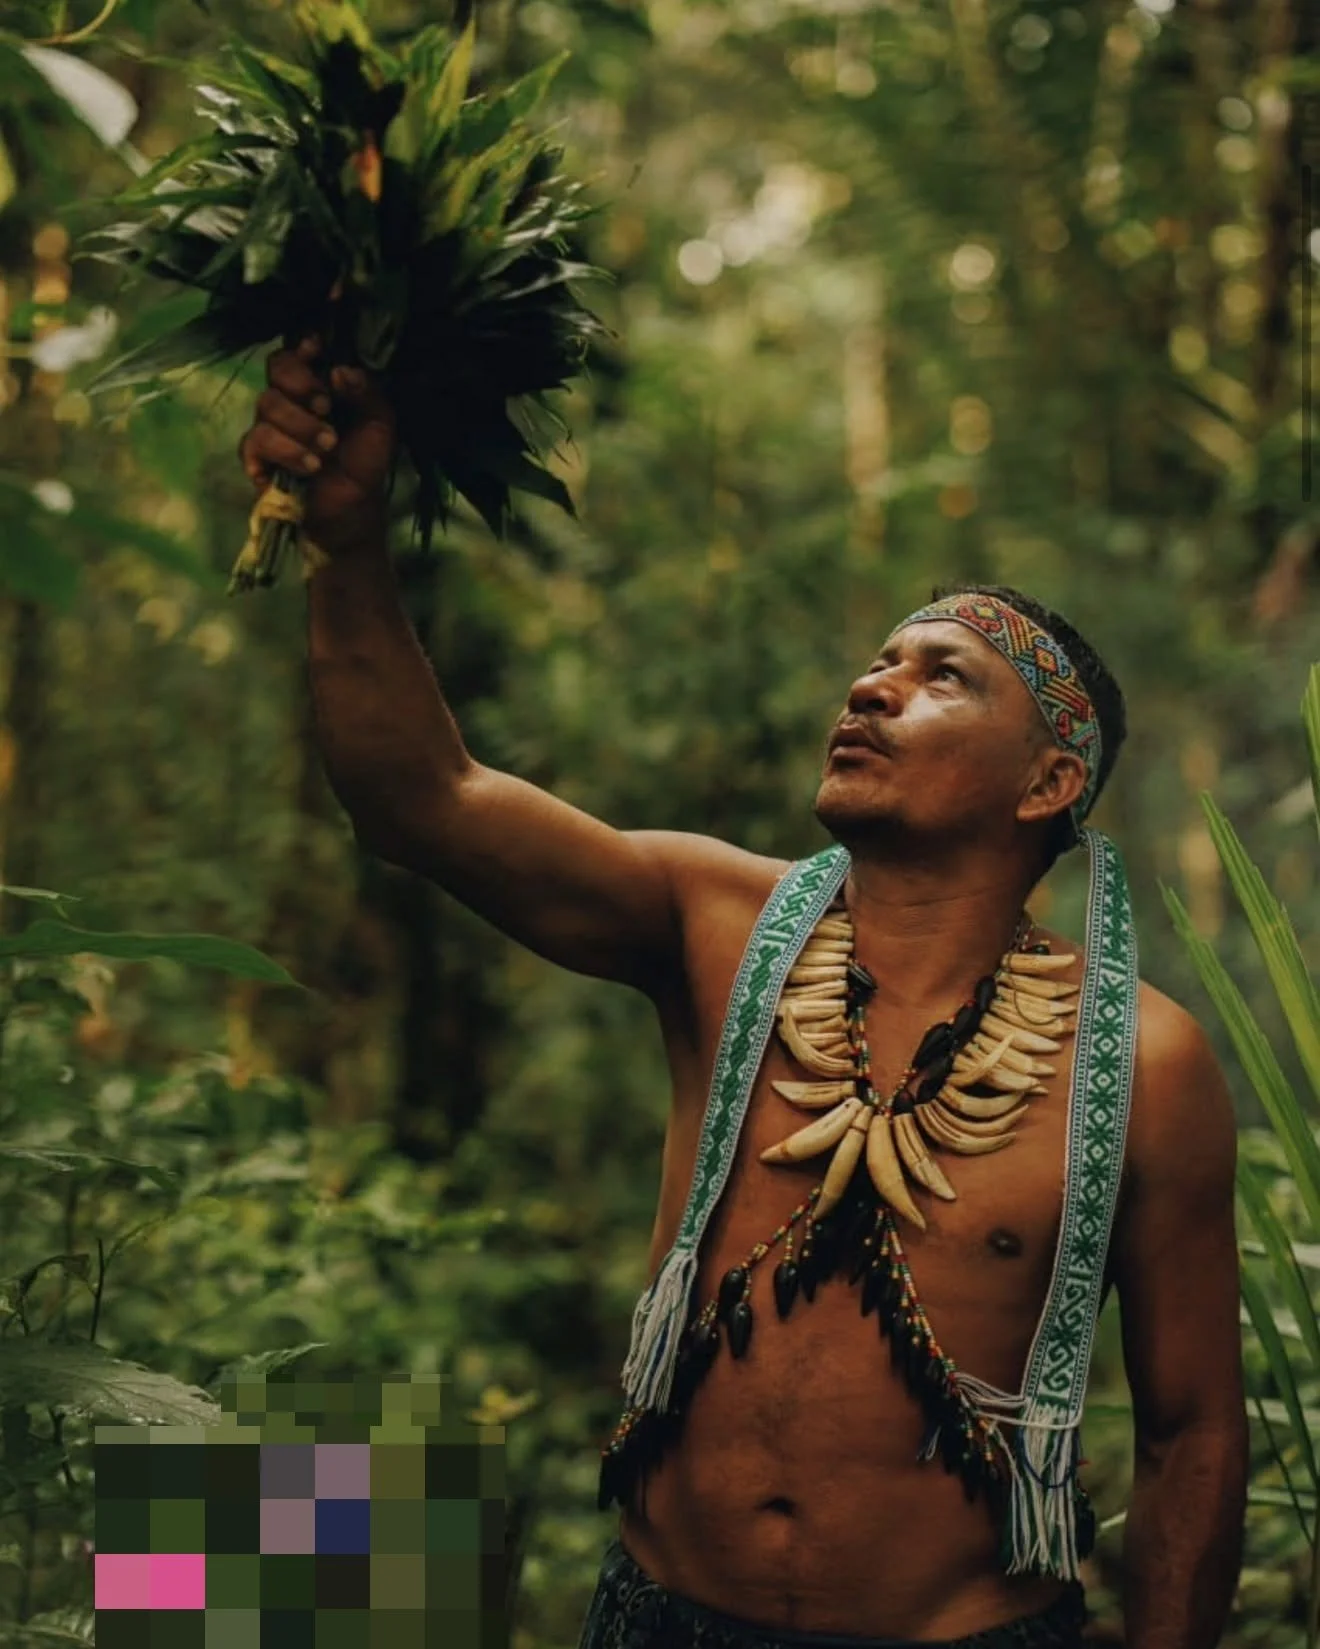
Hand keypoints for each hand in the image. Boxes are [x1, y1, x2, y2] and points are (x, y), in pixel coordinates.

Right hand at [238, 336, 396, 553]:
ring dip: (302, 425)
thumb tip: (340, 370)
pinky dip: (287, 451)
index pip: (298, 349)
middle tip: (328, 407)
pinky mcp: (256, 455)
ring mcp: (269, 424)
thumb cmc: (364, 462)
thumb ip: (368, 393)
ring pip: (268, 403)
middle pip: (277, 366)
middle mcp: (289, 397)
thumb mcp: (380, 425)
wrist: (353, 510)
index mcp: (318, 382)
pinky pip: (257, 439)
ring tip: (328, 447)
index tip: (317, 349)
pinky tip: (310, 466)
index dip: (303, 344)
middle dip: (302, 383)